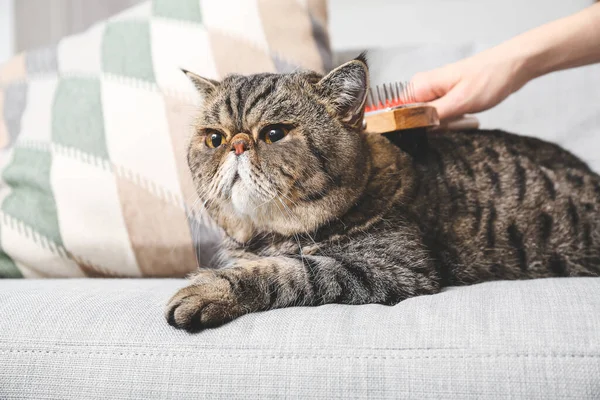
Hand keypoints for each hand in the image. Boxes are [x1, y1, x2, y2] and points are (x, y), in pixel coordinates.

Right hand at [411, 46, 529, 120]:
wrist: (513, 65)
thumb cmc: (489, 77)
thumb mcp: (459, 102)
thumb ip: (431, 116)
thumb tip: (408, 126)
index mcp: (420, 86)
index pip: (399, 114)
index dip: (412, 127)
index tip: (431, 129)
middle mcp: (423, 88)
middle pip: (415, 120)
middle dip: (433, 128)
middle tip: (454, 120)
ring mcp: (434, 93)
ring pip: (429, 121)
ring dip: (446, 125)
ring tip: (464, 116)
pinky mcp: (445, 98)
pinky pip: (441, 117)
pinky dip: (454, 121)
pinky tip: (466, 116)